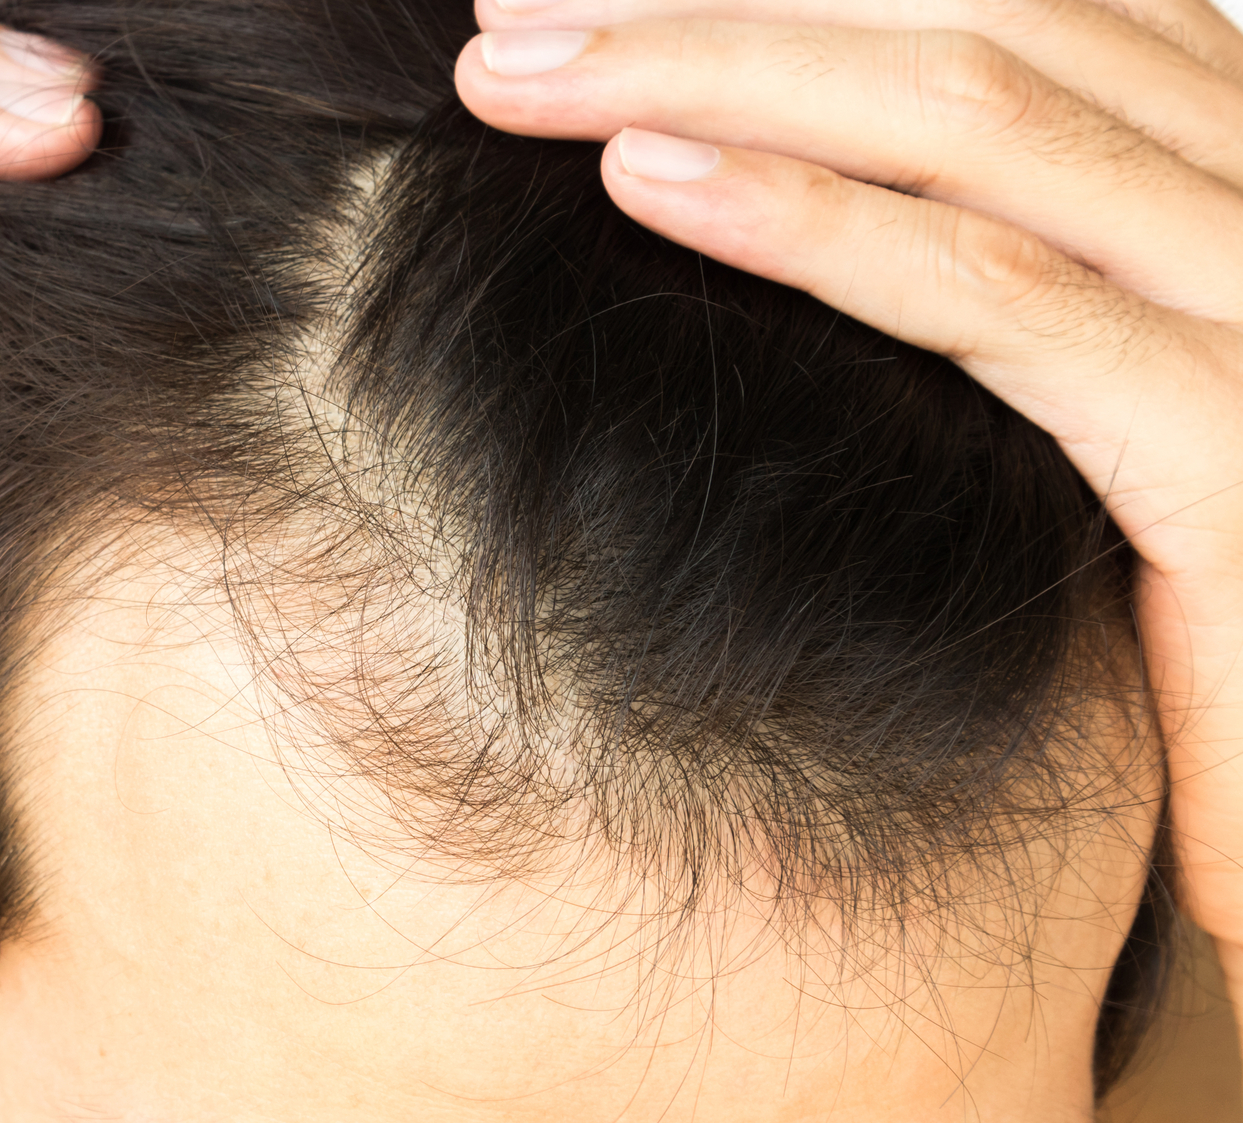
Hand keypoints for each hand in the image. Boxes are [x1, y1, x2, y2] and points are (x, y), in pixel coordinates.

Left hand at [456, 0, 1242, 989]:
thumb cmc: (1199, 604)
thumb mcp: (1092, 392)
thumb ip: (989, 269)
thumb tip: (744, 185)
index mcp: (1226, 156)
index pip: (997, 1)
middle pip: (959, 25)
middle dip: (706, 5)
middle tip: (512, 10)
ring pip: (959, 120)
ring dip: (704, 74)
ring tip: (512, 81)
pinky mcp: (1226, 436)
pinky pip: (987, 292)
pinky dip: (804, 223)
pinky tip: (640, 182)